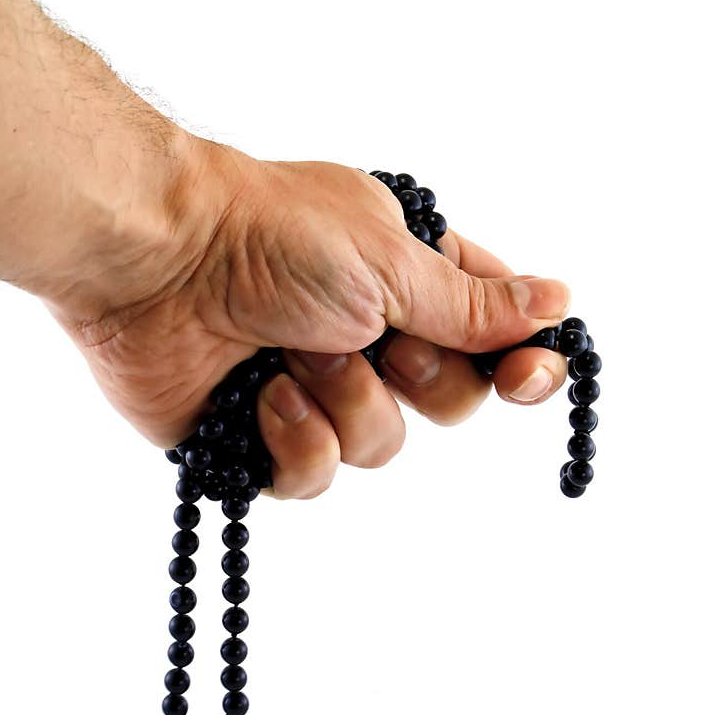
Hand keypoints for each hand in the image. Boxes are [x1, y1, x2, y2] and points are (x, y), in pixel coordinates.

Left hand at [51, 144, 570, 498]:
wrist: (157, 264)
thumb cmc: (272, 238)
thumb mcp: (391, 261)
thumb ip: (473, 303)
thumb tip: (556, 303)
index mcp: (408, 284)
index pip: (493, 336)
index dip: (521, 364)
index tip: (530, 378)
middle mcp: (372, 339)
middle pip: (451, 403)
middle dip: (416, 376)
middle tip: (368, 335)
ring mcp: (320, 391)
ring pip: (384, 447)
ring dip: (345, 400)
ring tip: (292, 353)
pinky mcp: (266, 438)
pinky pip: (317, 476)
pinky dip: (295, 438)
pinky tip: (260, 396)